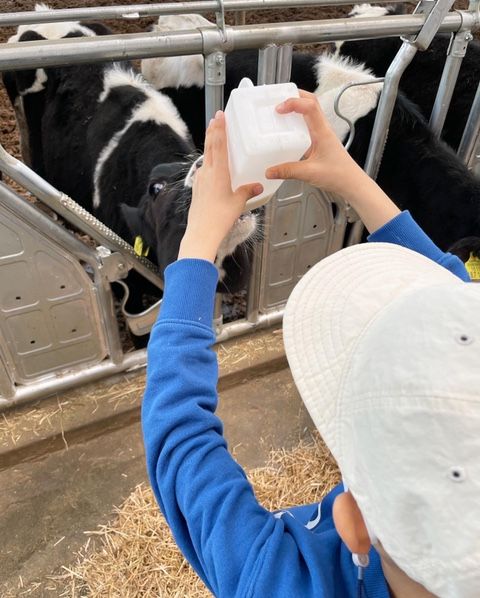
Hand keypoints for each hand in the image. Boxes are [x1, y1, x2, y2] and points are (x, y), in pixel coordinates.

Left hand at [178, 111, 262, 261]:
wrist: (202, 232)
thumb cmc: (219, 218)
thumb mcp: (238, 203)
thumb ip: (247, 191)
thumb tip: (258, 186)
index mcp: (218, 172)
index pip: (219, 144)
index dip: (220, 128)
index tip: (220, 116)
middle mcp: (207, 172)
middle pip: (209, 146)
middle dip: (213, 131)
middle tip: (216, 119)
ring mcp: (200, 180)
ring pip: (206, 157)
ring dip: (210, 145)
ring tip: (215, 137)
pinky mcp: (197, 188)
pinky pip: (204, 169)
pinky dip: (208, 161)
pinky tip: (212, 165)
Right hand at [266, 91, 399, 232]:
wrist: (351, 183)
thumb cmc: (338, 175)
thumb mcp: (309, 173)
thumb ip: (288, 171)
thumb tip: (270, 171)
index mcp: (322, 132)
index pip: (309, 106)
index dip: (293, 103)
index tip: (279, 109)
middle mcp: (323, 129)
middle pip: (311, 102)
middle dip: (295, 96)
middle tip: (279, 99)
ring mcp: (322, 134)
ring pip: (310, 112)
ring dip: (297, 108)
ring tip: (281, 112)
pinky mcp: (320, 142)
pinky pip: (309, 126)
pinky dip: (298, 123)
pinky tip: (289, 134)